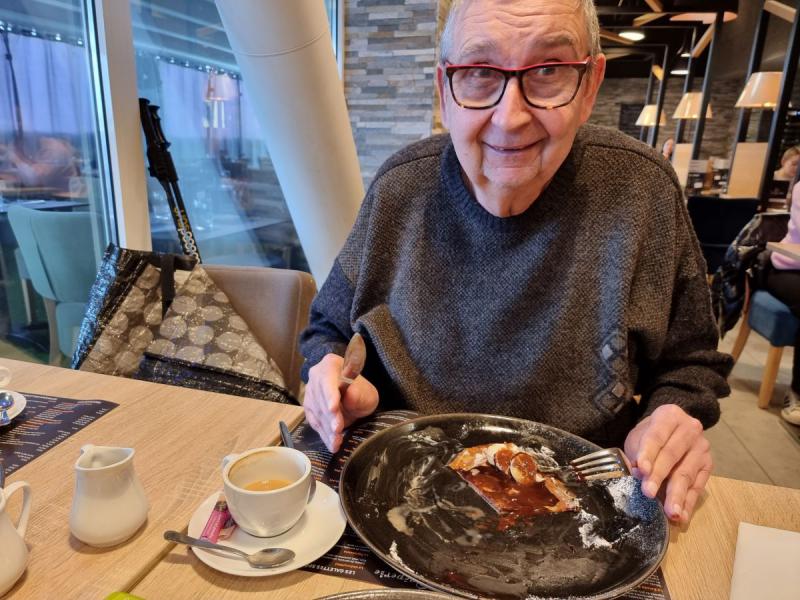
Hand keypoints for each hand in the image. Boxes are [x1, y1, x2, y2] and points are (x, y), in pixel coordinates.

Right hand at [304, 353, 378, 451]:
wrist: (354, 396)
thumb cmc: (360, 391)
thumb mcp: (367, 392)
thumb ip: (359, 394)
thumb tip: (349, 396)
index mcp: (330, 364)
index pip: (328, 380)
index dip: (330, 395)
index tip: (334, 408)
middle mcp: (316, 376)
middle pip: (320, 398)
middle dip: (330, 417)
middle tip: (338, 430)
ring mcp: (310, 392)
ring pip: (317, 412)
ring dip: (327, 429)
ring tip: (337, 442)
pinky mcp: (309, 407)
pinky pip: (314, 421)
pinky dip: (324, 434)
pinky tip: (332, 443)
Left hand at [624, 404, 711, 523]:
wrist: (671, 430)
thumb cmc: (651, 435)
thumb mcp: (639, 438)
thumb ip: (637, 453)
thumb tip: (639, 474)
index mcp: (669, 416)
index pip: (657, 435)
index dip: (648, 453)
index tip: (642, 470)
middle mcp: (690, 428)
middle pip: (672, 455)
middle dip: (659, 476)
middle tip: (648, 493)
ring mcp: (702, 447)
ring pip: (686, 473)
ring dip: (676, 495)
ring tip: (670, 513)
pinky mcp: (708, 465)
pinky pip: (697, 486)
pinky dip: (688, 502)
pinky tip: (681, 516)